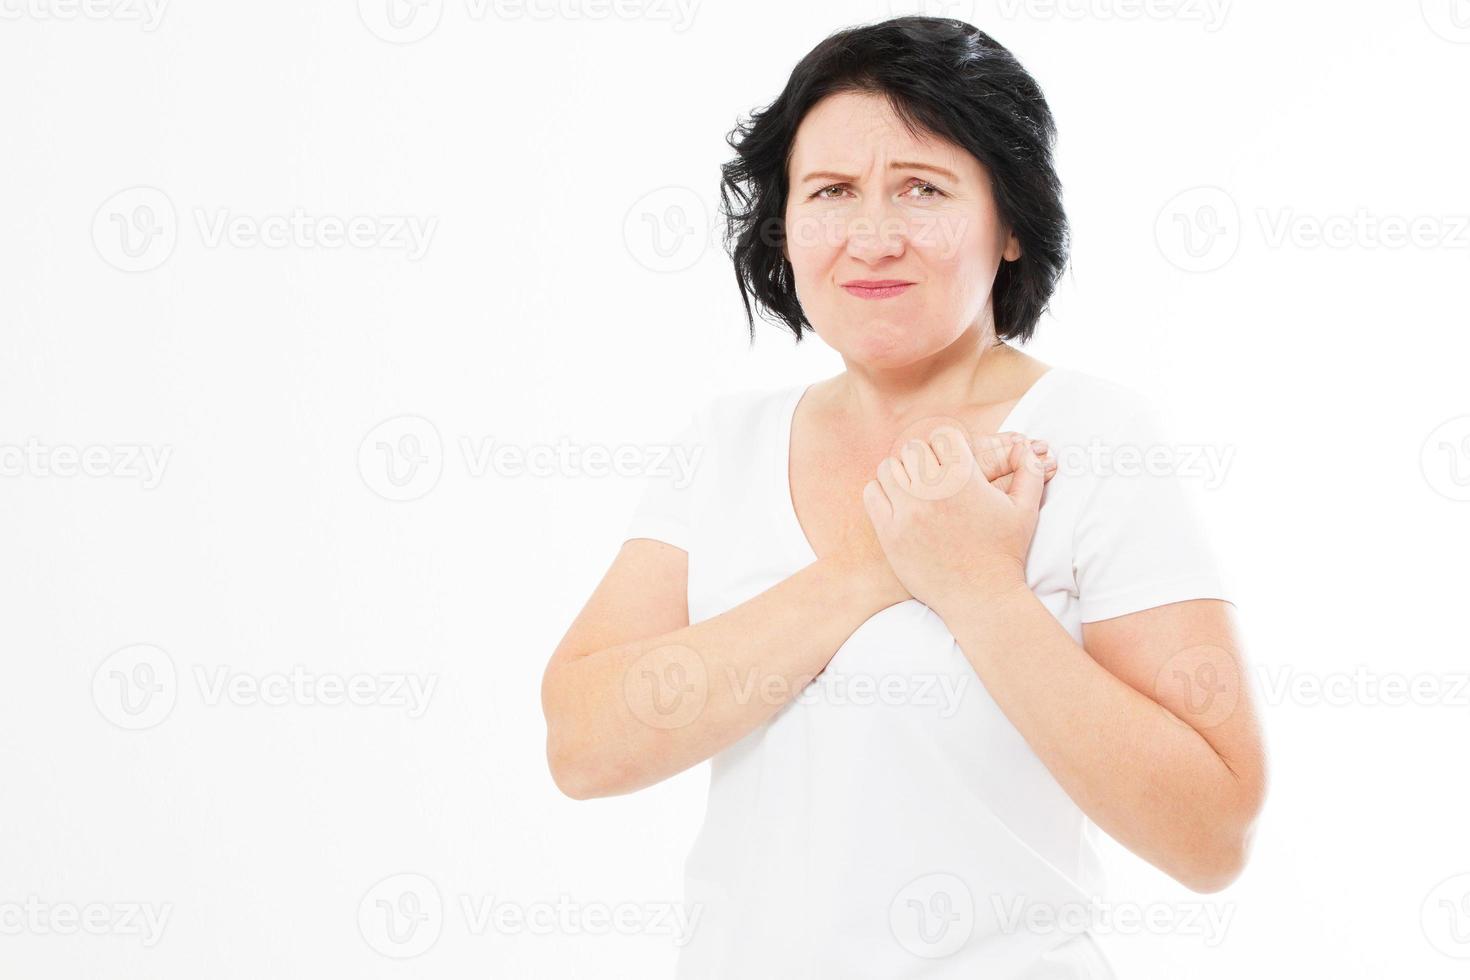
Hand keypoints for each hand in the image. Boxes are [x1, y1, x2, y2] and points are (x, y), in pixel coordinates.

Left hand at [861, 427, 1048, 614]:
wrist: (981, 597)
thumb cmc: (1004, 553)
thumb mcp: (1025, 510)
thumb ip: (1030, 472)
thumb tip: (1031, 448)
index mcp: (964, 479)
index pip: (943, 436)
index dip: (949, 445)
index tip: (952, 461)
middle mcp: (933, 491)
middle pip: (914, 448)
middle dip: (925, 458)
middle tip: (934, 476)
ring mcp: (908, 512)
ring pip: (889, 468)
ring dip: (902, 474)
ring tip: (916, 490)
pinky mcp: (890, 533)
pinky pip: (872, 493)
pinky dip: (882, 493)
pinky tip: (899, 504)